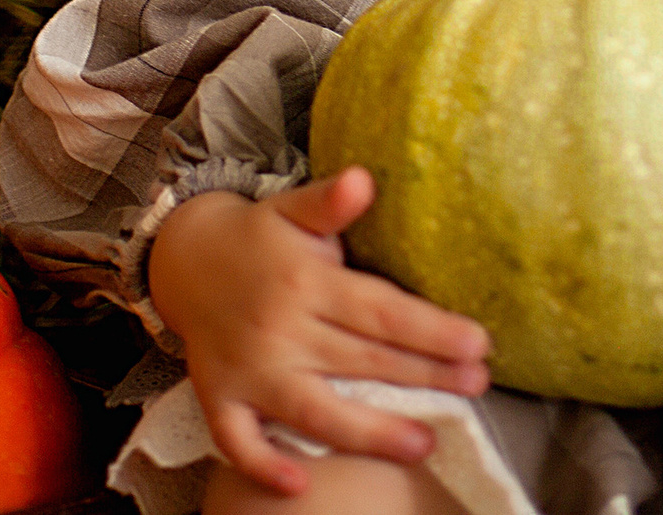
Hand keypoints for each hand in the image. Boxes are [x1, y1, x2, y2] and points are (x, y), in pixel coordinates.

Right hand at [145, 168, 491, 497]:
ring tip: (423, 442)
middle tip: (477, 386)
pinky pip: (238, 441)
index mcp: (304, 283)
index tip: (479, 343)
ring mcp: (248, 371)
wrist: (183, 260)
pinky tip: (300, 486)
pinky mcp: (220, 399)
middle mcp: (278, 331)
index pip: (379, 311)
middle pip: (361, 361)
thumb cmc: (259, 237)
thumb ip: (329, 201)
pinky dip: (263, 466)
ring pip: (313, 411)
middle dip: (424, 376)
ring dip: (369, 433)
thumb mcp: (293, 208)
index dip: (430, 330)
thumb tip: (363, 179)